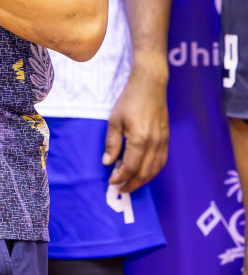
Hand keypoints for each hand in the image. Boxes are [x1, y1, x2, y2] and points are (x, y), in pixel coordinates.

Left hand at [105, 64, 168, 192]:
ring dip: (143, 179)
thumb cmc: (130, 101)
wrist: (151, 86)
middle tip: (121, 188)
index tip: (112, 182)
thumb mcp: (114, 121)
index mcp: (140, 140)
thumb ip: (112, 143)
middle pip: (145, 173)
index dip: (121, 177)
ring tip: (130, 182)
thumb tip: (108, 162)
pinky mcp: (167, 139)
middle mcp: (155, 144)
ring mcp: (163, 142)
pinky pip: (161, 161)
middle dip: (132, 183)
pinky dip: (152, 170)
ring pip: (156, 169)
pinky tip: (143, 171)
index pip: (131, 167)